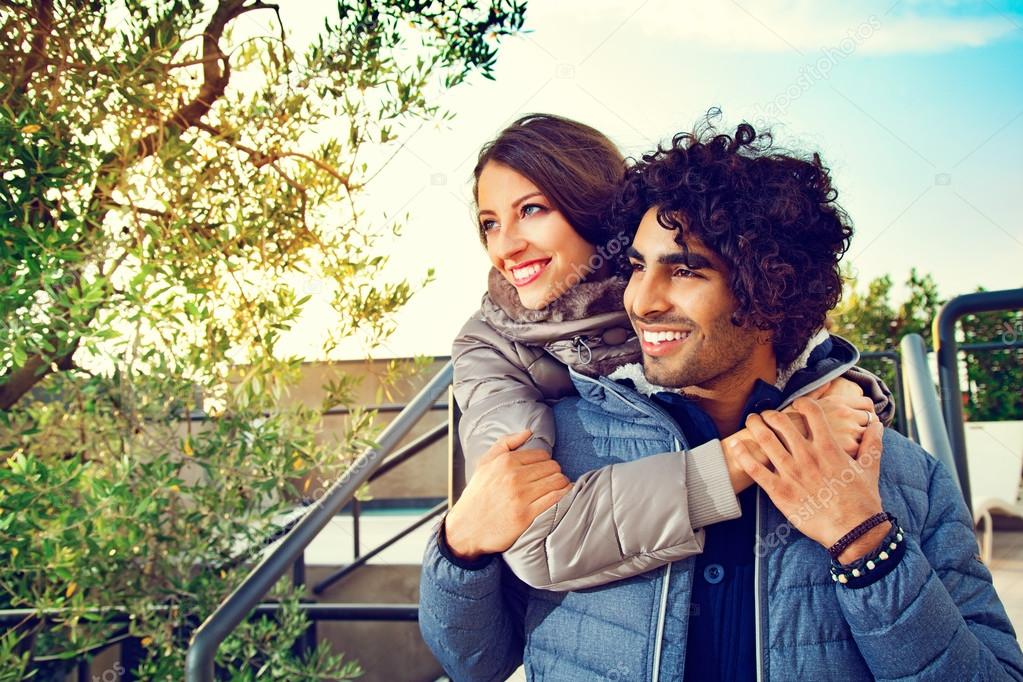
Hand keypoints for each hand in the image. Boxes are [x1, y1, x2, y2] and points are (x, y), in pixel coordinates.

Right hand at [444, 430, 570, 560]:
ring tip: (558, 487)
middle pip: (552, 467)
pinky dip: (563, 494)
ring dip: (562, 483)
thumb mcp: (484, 464)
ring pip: (557, 481)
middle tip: (551, 479)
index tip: (543, 470)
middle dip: (555, 472)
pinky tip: (562, 494)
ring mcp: (521, 496)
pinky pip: (555, 498)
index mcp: (505, 461)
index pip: (542, 455)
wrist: (466, 528)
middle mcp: (514, 476)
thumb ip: (505, 443)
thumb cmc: (477, 496)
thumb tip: (528, 431)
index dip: (545, 462)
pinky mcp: (526, 515)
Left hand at [733, 398, 887, 562]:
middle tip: (766, 414)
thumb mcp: (870, 468)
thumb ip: (872, 443)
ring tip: (750, 421)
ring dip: (755, 426)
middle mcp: (807, 456)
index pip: (811, 413)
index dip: (801, 403)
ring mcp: (792, 473)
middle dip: (771, 414)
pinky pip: (755, 469)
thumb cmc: (862, 501)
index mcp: (829, 447)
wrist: (853, 531)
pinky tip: (735, 445)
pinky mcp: (779, 491)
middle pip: (782, 423)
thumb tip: (877, 425)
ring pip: (766, 441)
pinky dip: (743, 455)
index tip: (796, 404)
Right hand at [791, 378, 875, 456]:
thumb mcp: (802, 403)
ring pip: (868, 436)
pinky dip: (857, 455)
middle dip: (867, 427)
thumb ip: (818, 391)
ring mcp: (848, 431)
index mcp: (838, 402)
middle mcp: (846, 414)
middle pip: (871, 420)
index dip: (867, 412)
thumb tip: (827, 381)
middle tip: (860, 435)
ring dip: (863, 441)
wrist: (780, 443)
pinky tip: (847, 458)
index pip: (867, 404)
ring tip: (852, 447)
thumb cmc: (789, 424)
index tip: (863, 419)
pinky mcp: (847, 450)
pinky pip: (862, 451)